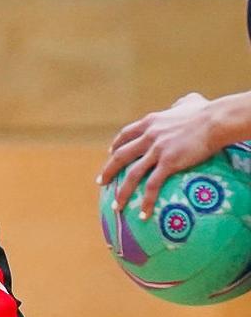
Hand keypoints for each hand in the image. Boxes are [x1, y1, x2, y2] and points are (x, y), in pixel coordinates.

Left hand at [98, 94, 216, 219]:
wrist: (214, 121)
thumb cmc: (206, 112)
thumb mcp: (189, 102)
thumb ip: (180, 105)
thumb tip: (181, 105)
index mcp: (150, 122)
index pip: (126, 134)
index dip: (116, 144)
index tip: (110, 153)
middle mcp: (148, 136)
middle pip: (121, 155)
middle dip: (109, 170)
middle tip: (101, 183)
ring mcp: (156, 150)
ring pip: (132, 174)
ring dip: (122, 192)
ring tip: (116, 206)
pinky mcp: (168, 162)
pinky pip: (152, 185)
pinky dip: (146, 201)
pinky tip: (144, 214)